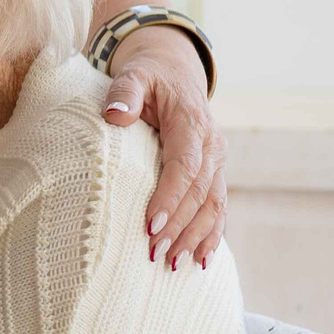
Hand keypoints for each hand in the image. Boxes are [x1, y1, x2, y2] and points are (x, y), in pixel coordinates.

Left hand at [105, 27, 225, 268]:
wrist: (174, 70)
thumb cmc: (147, 76)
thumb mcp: (133, 75)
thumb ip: (124, 92)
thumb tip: (114, 114)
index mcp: (192, 123)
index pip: (184, 166)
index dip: (170, 197)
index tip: (150, 224)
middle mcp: (212, 145)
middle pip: (200, 193)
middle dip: (179, 226)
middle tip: (155, 252)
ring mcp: (217, 161)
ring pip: (214, 205)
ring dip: (196, 237)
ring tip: (173, 264)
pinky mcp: (215, 173)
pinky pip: (218, 207)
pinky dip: (212, 235)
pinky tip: (201, 261)